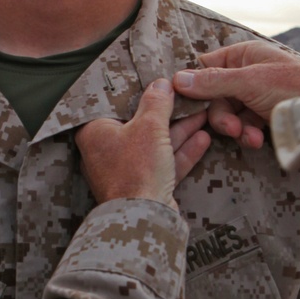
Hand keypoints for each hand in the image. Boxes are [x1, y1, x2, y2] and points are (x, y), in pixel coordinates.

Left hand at [76, 78, 210, 208]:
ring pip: (156, 144)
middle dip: (167, 111)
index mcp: (96, 132)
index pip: (115, 105)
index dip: (137, 92)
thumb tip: (161, 83)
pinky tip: (203, 138)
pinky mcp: (145, 185)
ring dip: (180, 130)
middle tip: (187, 96)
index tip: (157, 81)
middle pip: (140, 124)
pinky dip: (181, 151)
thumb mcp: (149, 126)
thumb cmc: (136, 168)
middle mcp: (107, 151)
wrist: (143, 217)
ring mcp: (127, 170)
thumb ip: (156, 102)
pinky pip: (164, 163)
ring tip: (203, 113)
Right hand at [174, 42, 299, 147]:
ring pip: (229, 114)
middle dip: (221, 115)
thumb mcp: (251, 82)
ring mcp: (257, 95)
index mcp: (245, 54)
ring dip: (236, 128)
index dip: (194, 85)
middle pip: (214, 95)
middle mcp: (249, 72)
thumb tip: (177, 79)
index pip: (205, 66)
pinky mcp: (266, 116)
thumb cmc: (298, 88)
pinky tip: (259, 140)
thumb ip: (213, 82)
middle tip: (231, 129)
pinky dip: (249, 134)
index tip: (183, 104)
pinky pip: (244, 126)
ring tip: (250, 137)